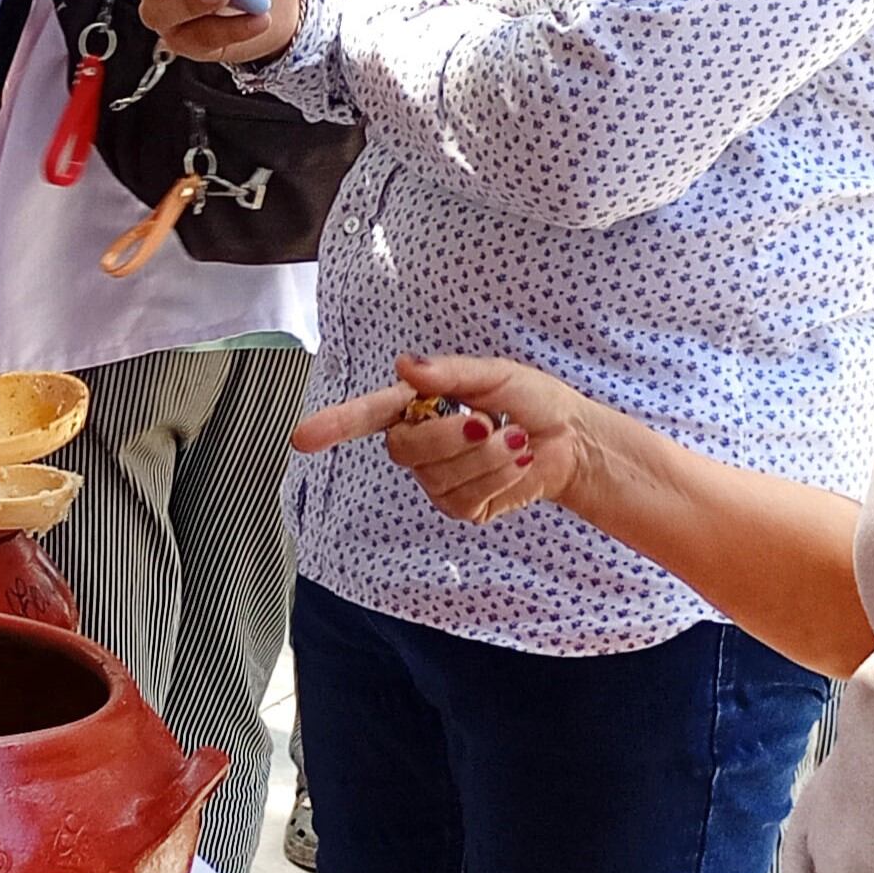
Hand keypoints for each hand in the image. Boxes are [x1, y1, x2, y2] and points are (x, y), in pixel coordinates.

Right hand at [296, 355, 608, 526]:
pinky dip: (497, 477)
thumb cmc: (531, 399)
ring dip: (486, 456)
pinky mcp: (461, 506)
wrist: (571, 440)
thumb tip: (406, 366)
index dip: (334, 426)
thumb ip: (449, 372)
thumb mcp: (494, 373)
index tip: (303, 438)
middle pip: (404, 450)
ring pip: (439, 476)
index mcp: (418, 406)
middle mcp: (420, 444)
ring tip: (516, 439)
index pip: (367, 417)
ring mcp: (437, 479)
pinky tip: (516, 463)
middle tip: (487, 419)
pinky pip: (465, 497)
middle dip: (450, 437)